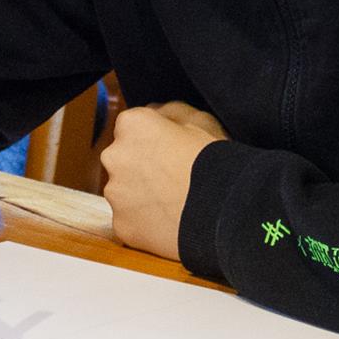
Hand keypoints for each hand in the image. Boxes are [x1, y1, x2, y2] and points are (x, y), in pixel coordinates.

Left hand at [99, 103, 224, 260]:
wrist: (224, 212)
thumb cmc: (215, 161)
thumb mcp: (201, 120)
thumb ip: (170, 112)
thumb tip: (156, 114)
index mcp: (132, 125)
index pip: (131, 126)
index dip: (153, 138)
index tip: (171, 149)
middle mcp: (114, 156)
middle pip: (122, 158)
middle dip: (141, 166)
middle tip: (171, 177)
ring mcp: (115, 194)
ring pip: (124, 191)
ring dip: (141, 194)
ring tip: (173, 202)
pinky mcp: (121, 226)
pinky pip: (130, 221)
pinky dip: (144, 222)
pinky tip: (169, 222)